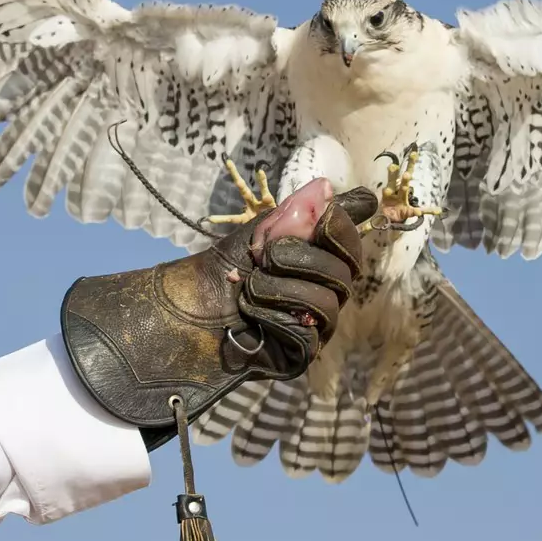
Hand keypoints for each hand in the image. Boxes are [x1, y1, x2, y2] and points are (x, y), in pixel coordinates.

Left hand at [59, 178, 376, 436]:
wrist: (190, 307)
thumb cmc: (226, 267)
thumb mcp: (259, 232)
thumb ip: (295, 212)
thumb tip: (326, 186)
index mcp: (324, 259)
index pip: (351, 242)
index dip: (340, 228)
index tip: (320, 217)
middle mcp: (330, 292)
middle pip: (343, 271)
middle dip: (299, 257)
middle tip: (262, 256)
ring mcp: (319, 325)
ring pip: (326, 303)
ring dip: (281, 288)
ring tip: (249, 286)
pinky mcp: (302, 353)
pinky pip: (306, 334)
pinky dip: (272, 316)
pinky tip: (248, 311)